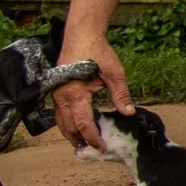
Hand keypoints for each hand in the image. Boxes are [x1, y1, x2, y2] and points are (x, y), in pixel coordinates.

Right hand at [55, 34, 131, 149]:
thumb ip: (121, 94)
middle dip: (80, 140)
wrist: (81, 34)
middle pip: (69, 127)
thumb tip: (129, 113)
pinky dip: (67, 123)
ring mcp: (56, 94)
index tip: (102, 147)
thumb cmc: (97, 51)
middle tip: (92, 150)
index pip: (83, 124)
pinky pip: (59, 113)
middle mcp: (62, 97)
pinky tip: (77, 127)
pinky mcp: (56, 90)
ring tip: (82, 143)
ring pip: (61, 122)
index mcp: (75, 94)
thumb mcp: (114, 72)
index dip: (93, 138)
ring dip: (71, 134)